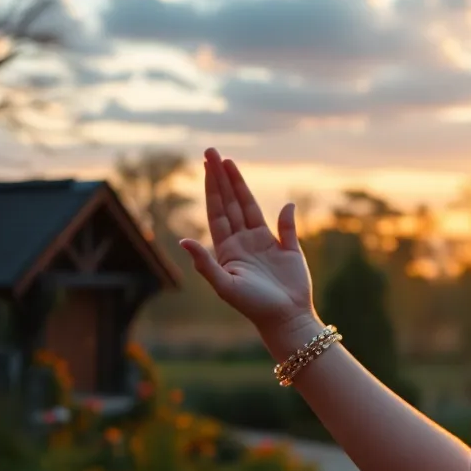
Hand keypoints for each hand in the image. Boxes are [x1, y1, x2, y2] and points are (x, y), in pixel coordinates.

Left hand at [180, 149, 316, 344]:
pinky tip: (286, 203)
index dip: (212, 187)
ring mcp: (265, 244)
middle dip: (221, 178)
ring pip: (250, 208)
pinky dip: (286, 214)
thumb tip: (183, 241)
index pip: (217, 211)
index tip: (207, 165)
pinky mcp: (286, 250)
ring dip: (240, 186)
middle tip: (212, 152)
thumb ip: (205, 263)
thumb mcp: (224, 285)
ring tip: (230, 163)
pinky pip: (286, 227)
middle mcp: (243, 242)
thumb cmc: (252, 305)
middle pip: (229, 203)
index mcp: (228, 249)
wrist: (284, 318)